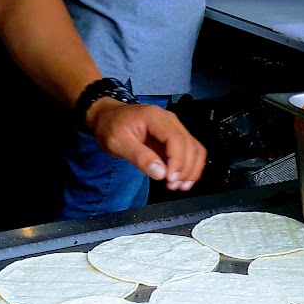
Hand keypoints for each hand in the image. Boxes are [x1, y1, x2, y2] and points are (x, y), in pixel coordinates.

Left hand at [86, 98, 205, 190]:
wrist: (108, 117)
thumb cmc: (111, 126)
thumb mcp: (117, 142)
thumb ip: (139, 157)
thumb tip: (160, 173)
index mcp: (155, 118)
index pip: (177, 140)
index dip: (178, 161)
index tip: (170, 178)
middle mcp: (170, 121)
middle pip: (190, 145)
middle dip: (186, 169)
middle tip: (173, 185)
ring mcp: (174, 129)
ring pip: (195, 149)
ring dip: (192, 170)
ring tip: (180, 185)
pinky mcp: (174, 138)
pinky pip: (190, 152)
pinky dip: (190, 167)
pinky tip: (182, 180)